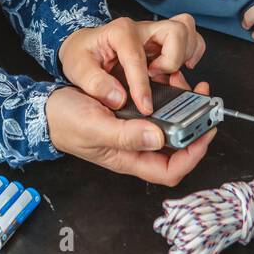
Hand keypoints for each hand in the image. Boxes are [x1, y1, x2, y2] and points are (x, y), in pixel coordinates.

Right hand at [46, 72, 215, 184]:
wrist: (48, 108)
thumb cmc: (66, 122)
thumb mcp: (94, 127)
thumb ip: (125, 136)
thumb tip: (158, 137)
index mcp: (129, 159)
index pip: (170, 170)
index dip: (192, 156)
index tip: (204, 132)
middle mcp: (137, 148)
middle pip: (177, 150)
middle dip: (195, 129)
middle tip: (205, 105)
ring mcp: (136, 133)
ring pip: (171, 130)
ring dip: (185, 112)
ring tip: (192, 90)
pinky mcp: (133, 116)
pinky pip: (159, 113)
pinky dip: (170, 100)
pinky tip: (171, 83)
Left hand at [58, 14, 204, 115]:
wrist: (84, 46)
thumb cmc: (81, 54)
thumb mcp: (76, 68)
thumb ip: (94, 83)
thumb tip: (118, 98)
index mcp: (120, 32)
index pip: (138, 57)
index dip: (142, 86)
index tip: (145, 107)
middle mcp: (143, 29)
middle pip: (177, 31)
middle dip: (172, 59)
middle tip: (157, 77)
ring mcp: (156, 34)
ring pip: (187, 31)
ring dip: (185, 55)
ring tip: (169, 75)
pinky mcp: (164, 43)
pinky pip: (190, 40)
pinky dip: (192, 54)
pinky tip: (177, 72)